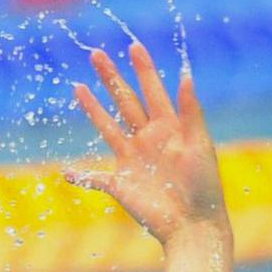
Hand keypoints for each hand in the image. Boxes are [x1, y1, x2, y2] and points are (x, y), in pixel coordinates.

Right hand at [64, 41, 228, 245]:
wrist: (193, 225)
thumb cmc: (203, 187)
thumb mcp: (200, 145)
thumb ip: (191, 111)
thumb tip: (186, 74)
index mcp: (169, 128)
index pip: (153, 91)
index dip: (143, 69)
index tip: (134, 46)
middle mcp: (148, 140)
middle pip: (125, 102)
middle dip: (111, 78)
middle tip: (96, 54)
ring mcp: (133, 161)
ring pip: (108, 128)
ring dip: (93, 109)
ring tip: (78, 87)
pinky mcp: (121, 186)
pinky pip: (96, 180)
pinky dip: (82, 178)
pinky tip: (67, 173)